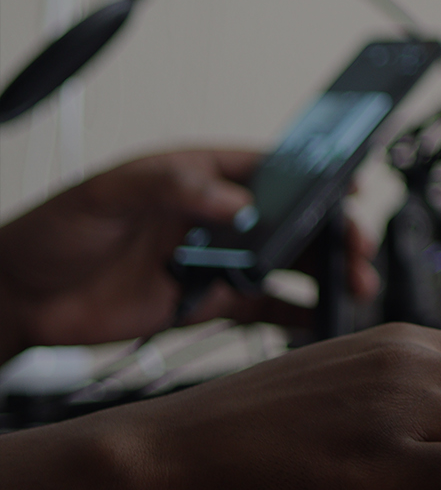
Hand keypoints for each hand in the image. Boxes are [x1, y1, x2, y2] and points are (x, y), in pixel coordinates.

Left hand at [0, 148, 378, 359]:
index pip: (274, 168)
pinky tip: (317, 320)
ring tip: (351, 290)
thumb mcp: (108, 194)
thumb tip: (233, 200)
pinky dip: (294, 314)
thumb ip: (171, 187)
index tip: (353, 189)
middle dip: (335, 235)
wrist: (19, 298)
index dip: (319, 177)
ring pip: (288, 264)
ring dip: (325, 275)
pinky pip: (264, 308)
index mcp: (201, 176)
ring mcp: (215, 262)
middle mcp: (217, 218)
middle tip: (357, 253)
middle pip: (294, 221)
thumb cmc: (54, 231)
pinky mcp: (206, 304)